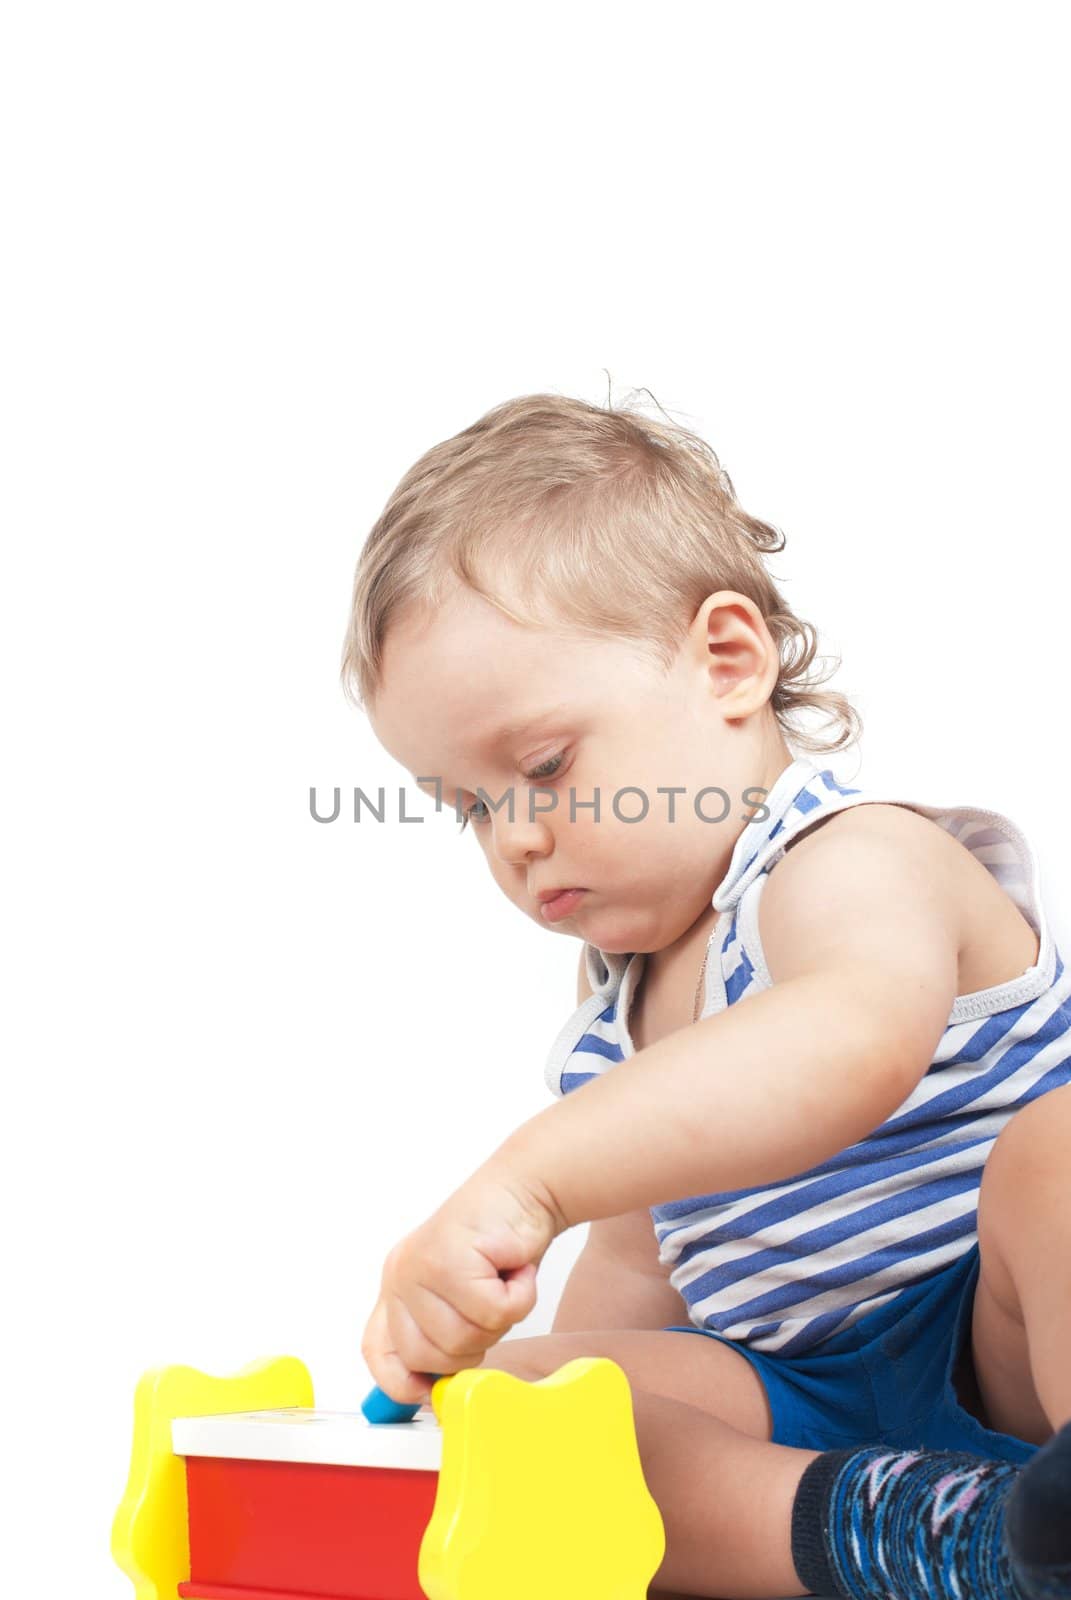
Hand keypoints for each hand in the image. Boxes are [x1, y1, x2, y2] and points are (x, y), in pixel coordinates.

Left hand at [361, 1161, 561, 1405]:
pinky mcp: (449, 1258)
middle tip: (491, 1307)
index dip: (399, 1382)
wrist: (525, 1188)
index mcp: (398, 1287)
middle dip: (470, 1346)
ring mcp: (420, 1266)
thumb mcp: (461, 1295)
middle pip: (424, 1357)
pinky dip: (518, 1297)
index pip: (377, 1351)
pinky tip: (515, 1268)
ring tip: (502, 1280)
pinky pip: (492, 1311)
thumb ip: (443, 1334)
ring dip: (499, 1317)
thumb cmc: (500, 1244)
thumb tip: (434, 1390)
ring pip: (462, 1339)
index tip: (430, 1390)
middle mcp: (401, 1276)